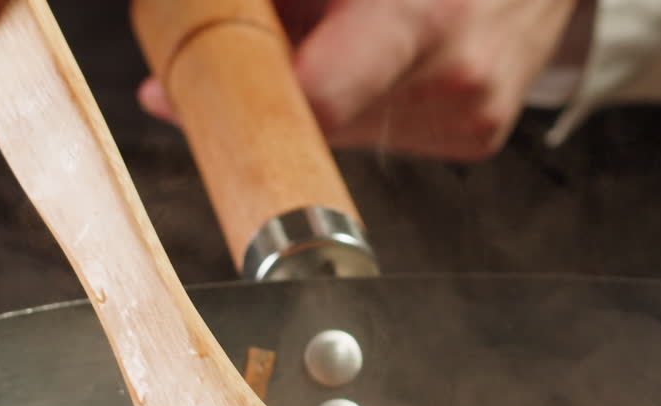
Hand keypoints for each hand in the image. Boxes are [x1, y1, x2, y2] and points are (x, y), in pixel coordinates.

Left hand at [139, 0, 580, 160]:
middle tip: (270, 38)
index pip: (315, 99)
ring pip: (346, 127)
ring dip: (326, 85)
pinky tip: (393, 55)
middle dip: (278, 79)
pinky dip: (369, 97)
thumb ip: (283, 5)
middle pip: (316, 115)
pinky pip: (386, 131)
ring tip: (358, 29)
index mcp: (423, 17)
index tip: (186, 97)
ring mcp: (473, 115)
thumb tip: (181, 30)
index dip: (242, 101)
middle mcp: (457, 76)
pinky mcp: (479, 136)